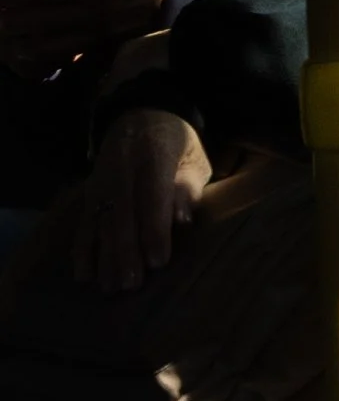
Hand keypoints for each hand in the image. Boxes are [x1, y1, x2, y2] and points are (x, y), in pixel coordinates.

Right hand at [74, 109, 210, 291]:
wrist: (140, 113)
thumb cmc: (178, 142)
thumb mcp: (194, 156)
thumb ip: (188, 187)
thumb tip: (182, 222)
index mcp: (154, 153)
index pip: (152, 195)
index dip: (154, 229)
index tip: (158, 261)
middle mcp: (121, 166)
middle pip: (121, 212)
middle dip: (125, 251)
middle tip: (131, 284)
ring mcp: (100, 179)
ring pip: (99, 221)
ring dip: (103, 256)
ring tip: (110, 287)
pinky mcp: (89, 191)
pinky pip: (83, 222)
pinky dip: (82, 249)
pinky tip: (84, 275)